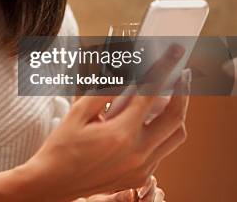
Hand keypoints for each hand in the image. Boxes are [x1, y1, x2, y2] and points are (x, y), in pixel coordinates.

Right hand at [24, 45, 190, 201]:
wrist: (53, 182)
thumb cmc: (61, 147)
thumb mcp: (78, 113)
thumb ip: (104, 92)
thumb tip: (126, 74)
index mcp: (120, 134)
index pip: (150, 94)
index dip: (163, 70)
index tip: (173, 54)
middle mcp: (137, 153)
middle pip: (176, 118)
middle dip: (183, 91)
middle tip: (181, 73)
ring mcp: (141, 168)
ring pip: (175, 137)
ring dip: (177, 114)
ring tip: (171, 97)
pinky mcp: (139, 177)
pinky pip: (162, 151)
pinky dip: (161, 133)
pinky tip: (149, 121)